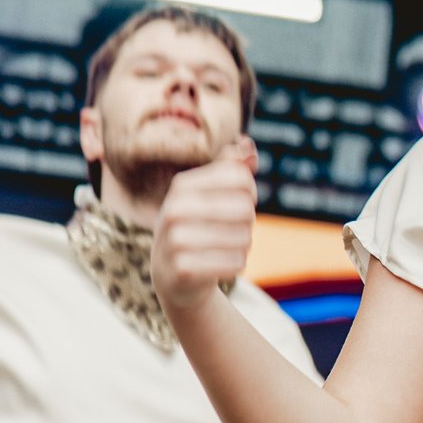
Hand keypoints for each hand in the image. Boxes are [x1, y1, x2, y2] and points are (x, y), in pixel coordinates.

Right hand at [153, 138, 258, 310]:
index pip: (239, 177)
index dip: (250, 191)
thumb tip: (249, 147)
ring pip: (243, 237)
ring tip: (225, 248)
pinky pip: (236, 263)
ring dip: (243, 245)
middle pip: (244, 208)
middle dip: (247, 221)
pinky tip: (220, 265)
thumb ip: (230, 167)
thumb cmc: (198, 227)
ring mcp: (175, 241)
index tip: (240, 200)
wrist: (173, 276)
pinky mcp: (184, 270)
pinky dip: (236, 265)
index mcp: (181, 186)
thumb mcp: (208, 194)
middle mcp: (173, 210)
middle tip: (232, 229)